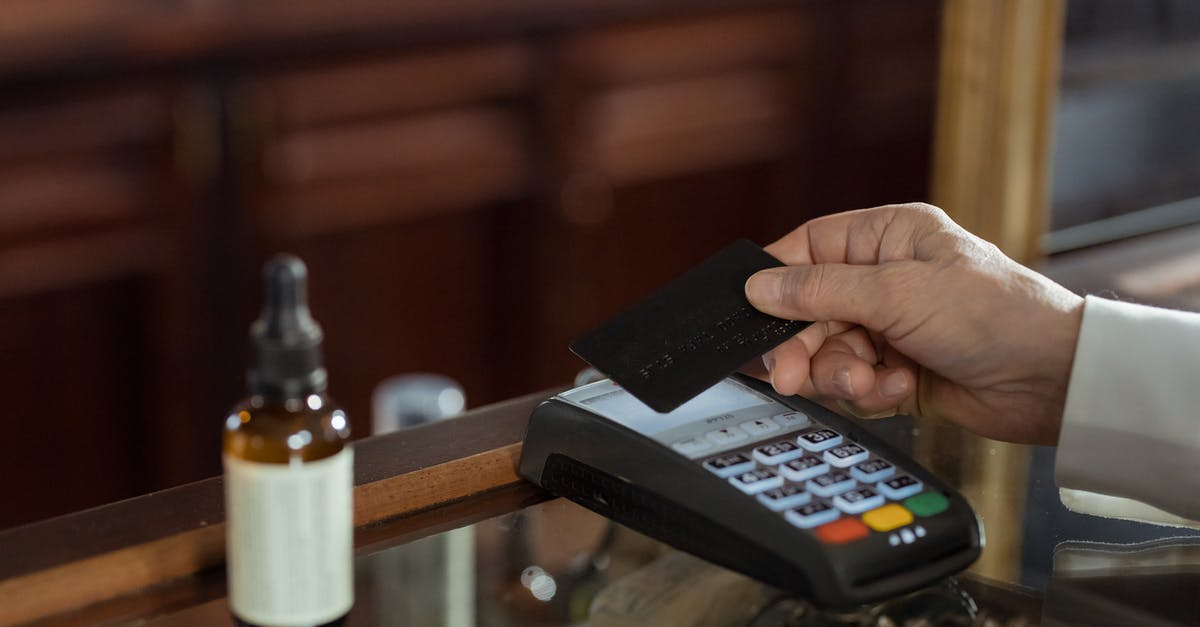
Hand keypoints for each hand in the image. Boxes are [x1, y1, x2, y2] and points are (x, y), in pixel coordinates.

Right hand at [744, 203, 1083, 444]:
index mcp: (887, 237)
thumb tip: (759, 287)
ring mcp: (891, 327)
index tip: (752, 313)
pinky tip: (900, 387)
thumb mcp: (897, 293)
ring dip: (841, 373)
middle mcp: (885, 278)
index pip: (808, 249)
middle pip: (809, 310)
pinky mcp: (897, 371)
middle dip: (804, 345)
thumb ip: (820, 291)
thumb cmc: (995, 315)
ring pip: (827, 352)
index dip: (777, 282)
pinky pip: (854, 382)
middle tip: (791, 374)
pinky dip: (870, 390)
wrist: (1051, 381)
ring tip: (868, 382)